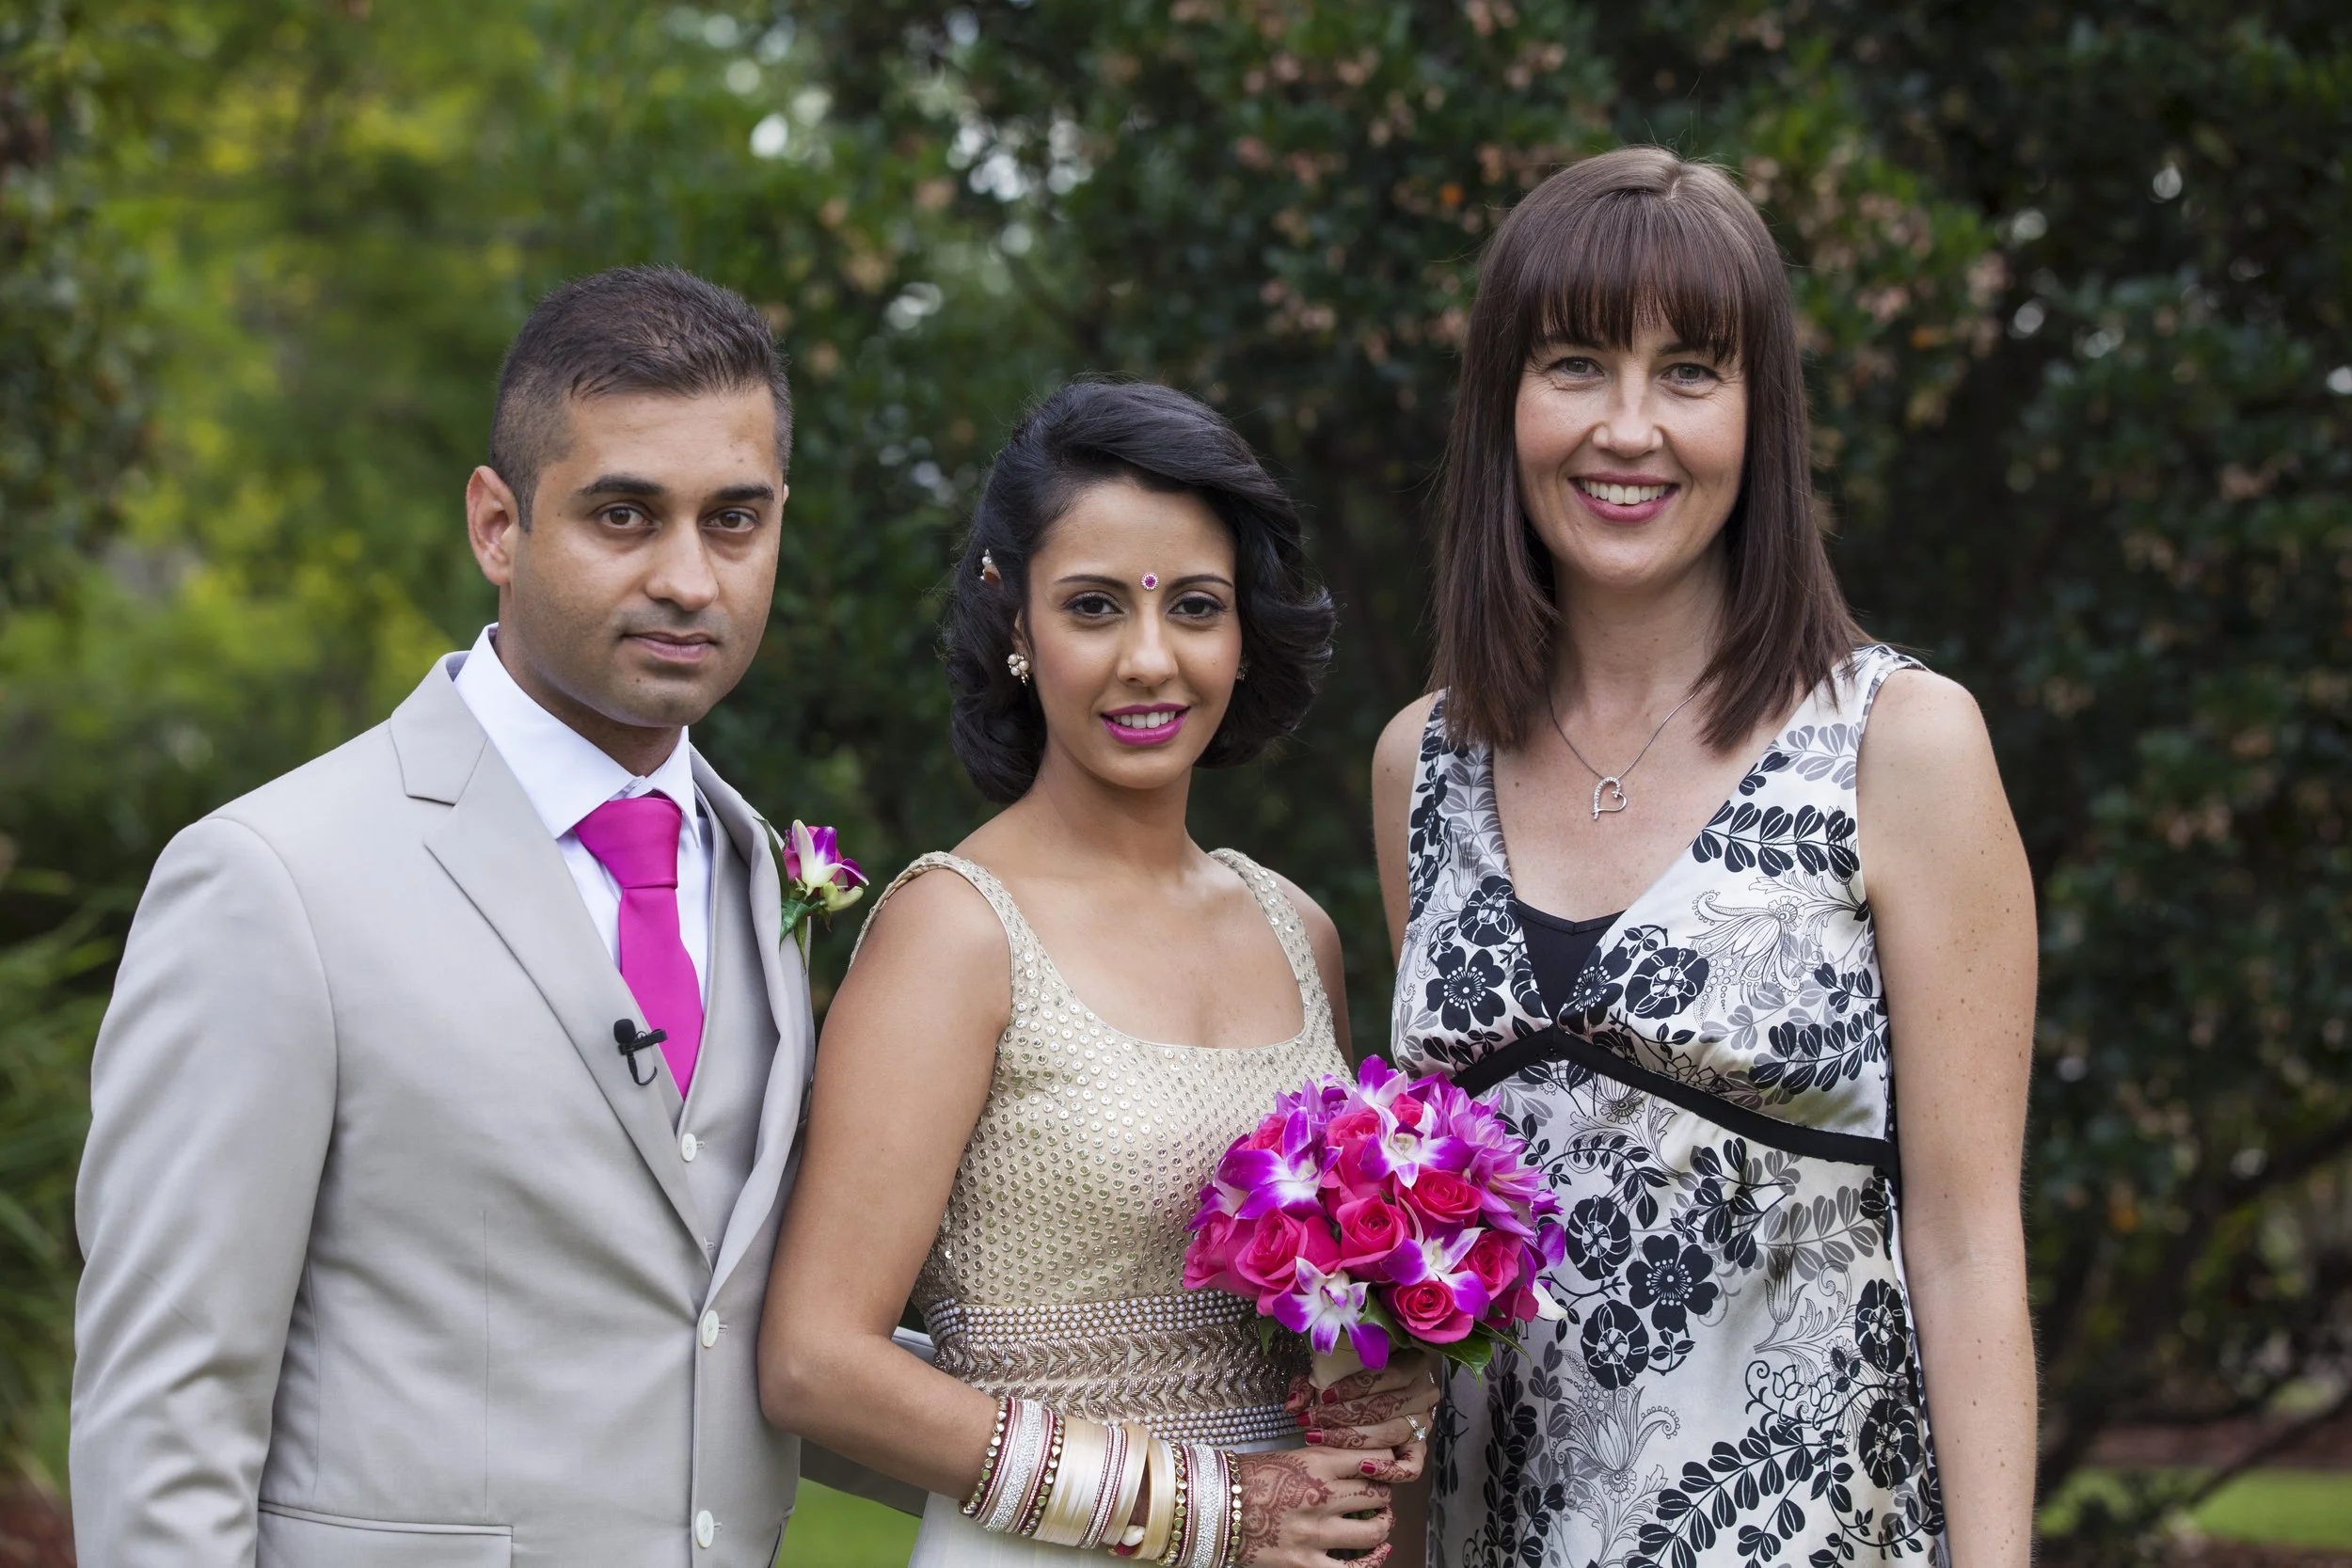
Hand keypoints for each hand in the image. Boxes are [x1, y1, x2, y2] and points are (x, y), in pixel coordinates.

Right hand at [1233, 1447, 1395, 1567]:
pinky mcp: (1305, 1564)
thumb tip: (1357, 1465)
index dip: (1384, 1466)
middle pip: (1378, 1494)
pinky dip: (1373, 1562)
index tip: (1382, 1470)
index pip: (1373, 1461)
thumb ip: (1325, 1460)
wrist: (1212, 1507)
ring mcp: (1314, 1533)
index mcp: (1317, 1463)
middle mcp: (1321, 1496)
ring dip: (1382, 1526)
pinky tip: (1378, 1554)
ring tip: (1379, 1523)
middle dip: (1383, 1495)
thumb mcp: (1290, 1455)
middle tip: (1377, 1497)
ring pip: (1374, 1530)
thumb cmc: (1247, 1478)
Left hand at [1287, 1351, 1438, 1481]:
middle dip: (1342, 1417)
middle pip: (1384, 1407)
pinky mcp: (1420, 1449)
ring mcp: (1424, 1423)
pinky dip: (1389, 1470)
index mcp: (1412, 1363)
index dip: (1354, 1387)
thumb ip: (1310, 1382)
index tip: (1324, 1396)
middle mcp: (1423, 1393)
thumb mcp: (1334, 1369)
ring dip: (1351, 1439)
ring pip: (1391, 1434)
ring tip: (1321, 1439)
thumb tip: (1293, 1405)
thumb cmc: (1353, 1377)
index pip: (1385, 1375)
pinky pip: (1412, 1466)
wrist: (1378, 1393)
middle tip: (1311, 1423)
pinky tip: (1364, 1467)